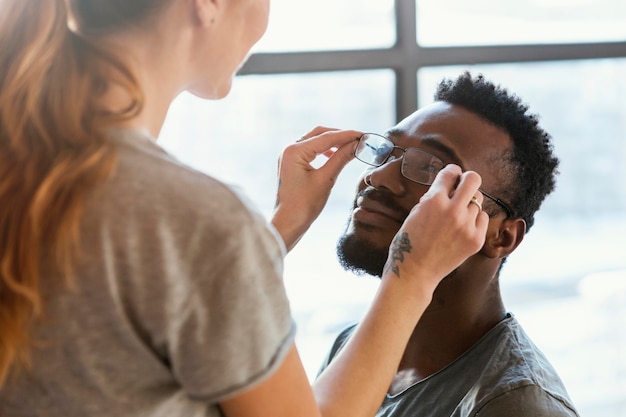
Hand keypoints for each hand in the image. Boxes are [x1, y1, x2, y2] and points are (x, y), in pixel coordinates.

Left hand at [271, 127, 360, 251]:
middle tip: (359, 140)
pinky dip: (323, 150)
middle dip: (339, 136)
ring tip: (350, 146)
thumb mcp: (326, 179)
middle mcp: (289, 149)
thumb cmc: (304, 205)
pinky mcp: (291, 164)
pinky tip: (334, 155)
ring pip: (314, 141)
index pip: (326, 137)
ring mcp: (288, 156)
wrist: (287, 224)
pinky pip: (310, 150)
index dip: (347, 135)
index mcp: (294, 151)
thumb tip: (357, 145)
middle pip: (319, 134)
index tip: (363, 135)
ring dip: (332, 142)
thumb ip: (341, 158)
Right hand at [383, 164, 488, 291]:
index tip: (453, 175)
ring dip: (468, 206)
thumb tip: (448, 186)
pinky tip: (462, 228)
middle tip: (463, 186)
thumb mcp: (415, 213)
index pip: (450, 173)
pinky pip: (483, 219)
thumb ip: (432, 198)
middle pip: (473, 179)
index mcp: (433, 200)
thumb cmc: (410, 242)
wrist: (415, 271)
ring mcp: (466, 226)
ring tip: (456, 217)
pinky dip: (474, 221)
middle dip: (468, 179)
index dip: (451, 172)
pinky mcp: (476, 240)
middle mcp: (452, 210)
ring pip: (478, 202)